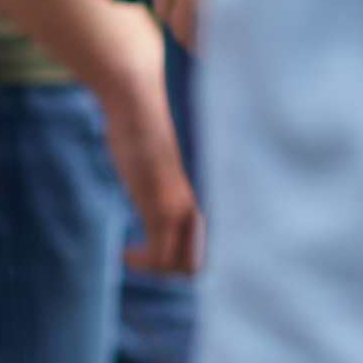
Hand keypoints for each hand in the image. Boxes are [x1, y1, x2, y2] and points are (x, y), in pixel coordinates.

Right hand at [90, 0, 201, 274]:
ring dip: (158, 269)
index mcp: (227, 193)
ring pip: (183, 264)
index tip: (182, 261)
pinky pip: (159, 255)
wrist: (139, 92)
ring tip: (139, 257)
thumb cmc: (160, 122)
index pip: (235, 249)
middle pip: (209, 263)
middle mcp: (216, 202)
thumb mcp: (185, 162)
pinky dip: (140, 261)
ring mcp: (189, 204)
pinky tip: (127, 253)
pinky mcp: (162, 204)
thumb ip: (196, 189)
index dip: (207, 262)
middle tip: (157, 261)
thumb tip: (196, 215)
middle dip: (182, 270)